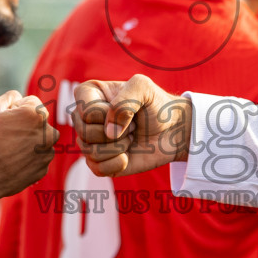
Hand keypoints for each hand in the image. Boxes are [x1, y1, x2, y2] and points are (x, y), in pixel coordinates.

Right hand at [0, 91, 58, 199]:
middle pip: (38, 121)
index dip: (16, 109)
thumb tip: (18, 97)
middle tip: (6, 136)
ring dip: (28, 142)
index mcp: (37, 114)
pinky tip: (12, 162)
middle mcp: (48, 133)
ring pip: (39, 140)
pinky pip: (38, 158)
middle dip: (26, 125)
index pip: (31, 102)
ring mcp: (47, 152)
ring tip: (8, 150)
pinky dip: (28, 158)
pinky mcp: (44, 169)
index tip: (5, 120)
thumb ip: (8, 97)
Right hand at [73, 75, 191, 176]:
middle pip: (84, 132)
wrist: (173, 130)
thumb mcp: (144, 88)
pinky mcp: (100, 161)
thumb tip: (109, 132)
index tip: (128, 108)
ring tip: (131, 138)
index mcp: (90, 94)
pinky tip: (127, 156)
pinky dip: (116, 164)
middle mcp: (85, 118)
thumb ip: (124, 100)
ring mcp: (91, 140)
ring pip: (90, 151)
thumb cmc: (157, 106)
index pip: (85, 110)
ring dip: (118, 147)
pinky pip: (97, 169)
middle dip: (116, 132)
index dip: (106, 113)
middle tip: (132, 126)